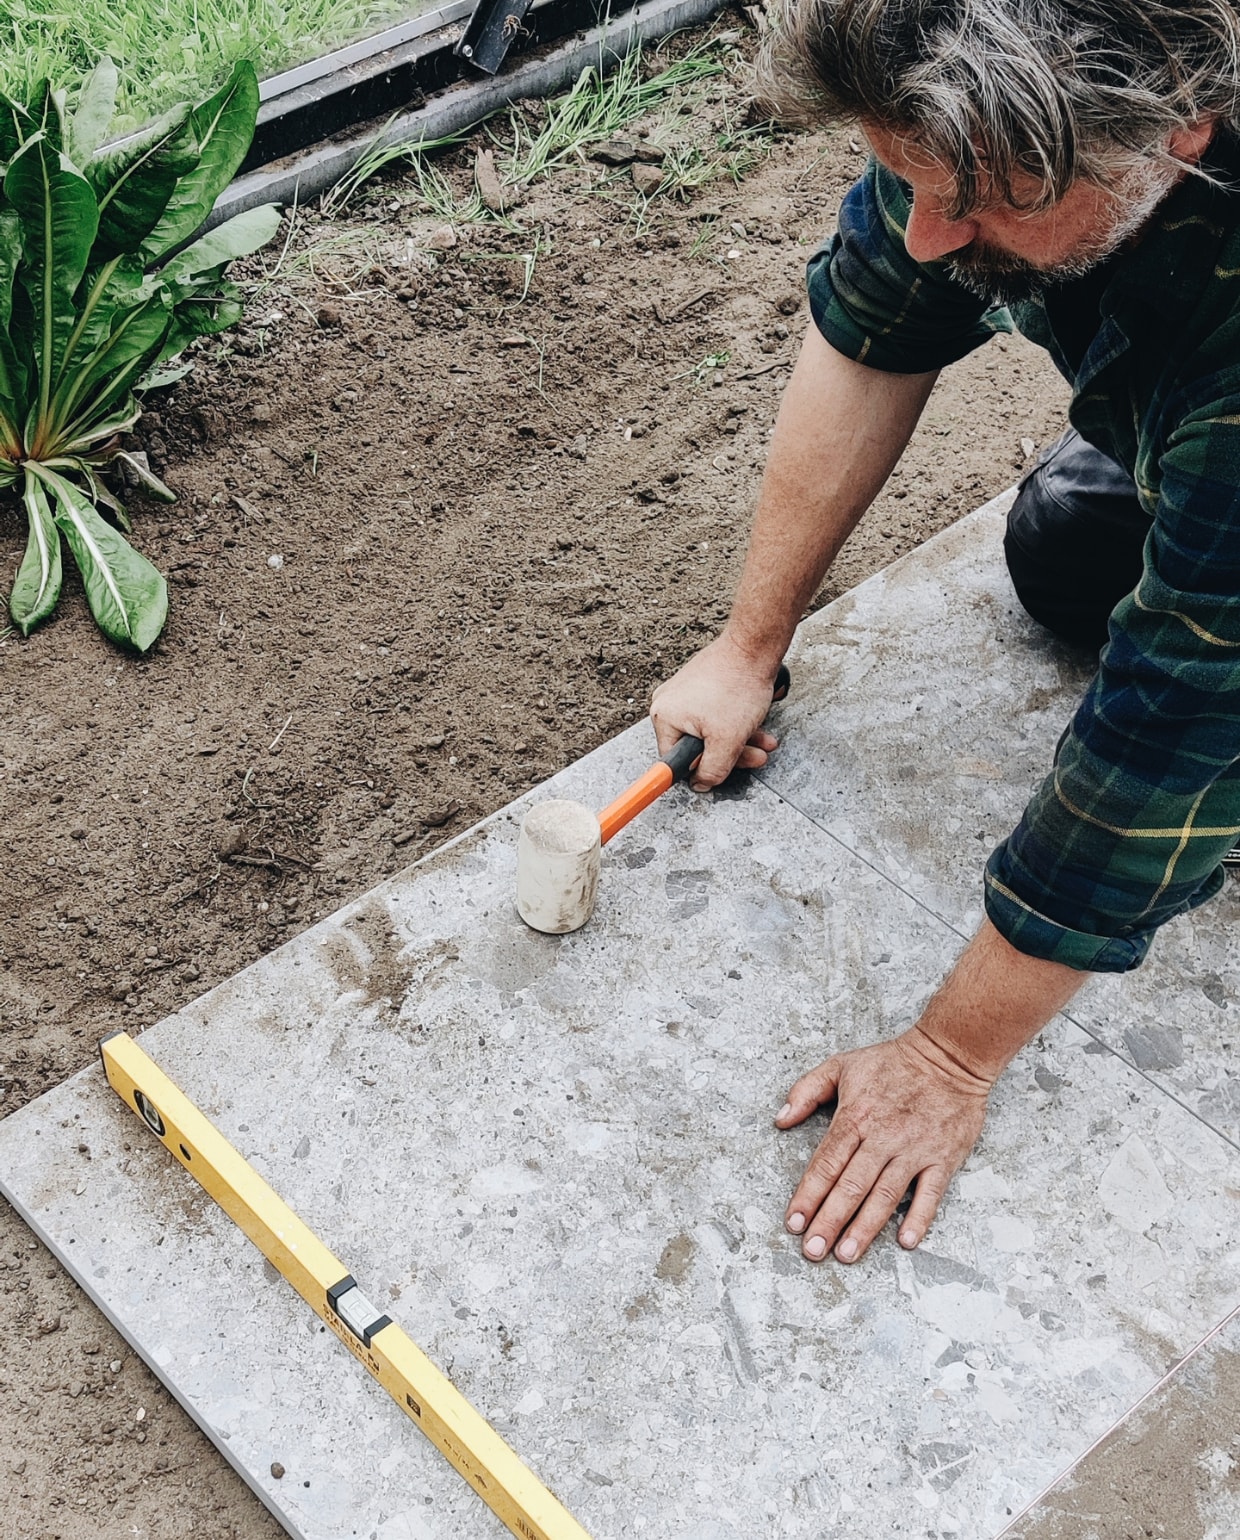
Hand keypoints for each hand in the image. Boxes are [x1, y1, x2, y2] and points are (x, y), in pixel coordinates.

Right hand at [650, 634, 780, 789]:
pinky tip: (756, 725)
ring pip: (712, 732)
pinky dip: (737, 724)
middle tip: (755, 757)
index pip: (677, 761)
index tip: (715, 777)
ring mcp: (685, 694)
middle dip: (731, 755)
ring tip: (763, 742)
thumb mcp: (727, 740)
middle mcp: (668, 704)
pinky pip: (717, 716)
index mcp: (664, 717)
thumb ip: (712, 770)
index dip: (702, 770)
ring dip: (740, 741)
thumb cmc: (737, 686)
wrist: (753, 647)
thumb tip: (701, 785)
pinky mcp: (702, 687)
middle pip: (697, 747)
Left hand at [776, 1028, 993, 1262]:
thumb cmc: (892, 1062)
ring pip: (885, 1194)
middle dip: (829, 1220)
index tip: (793, 1222)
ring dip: (865, 1227)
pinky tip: (906, 1241)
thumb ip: (806, 1090)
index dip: (808, 1195)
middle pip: (851, 1185)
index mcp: (855, 1116)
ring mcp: (914, 1149)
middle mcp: (883, 1136)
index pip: (826, 1163)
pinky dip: (920, 1218)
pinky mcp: (943, 1158)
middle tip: (813, 1251)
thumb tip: (780, 1119)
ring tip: (846, 1253)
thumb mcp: (841, 1065)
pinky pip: (931, 1194)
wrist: (950, 1056)